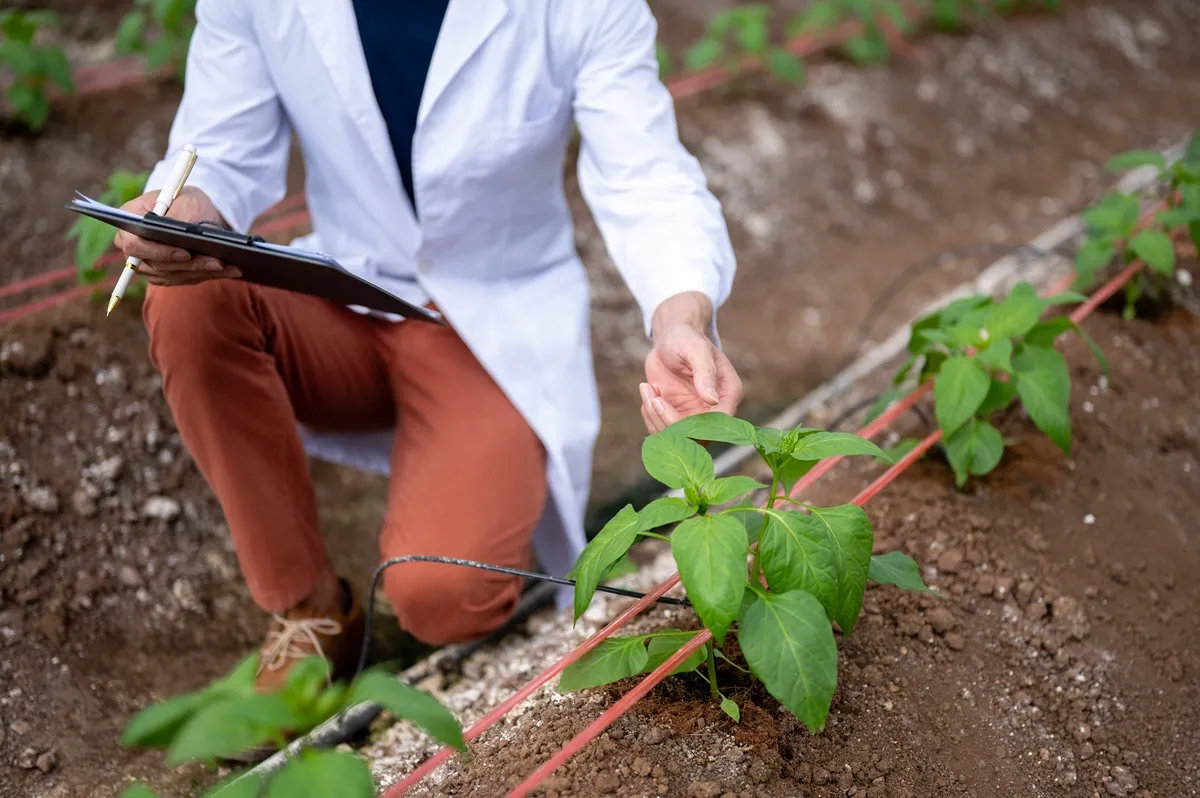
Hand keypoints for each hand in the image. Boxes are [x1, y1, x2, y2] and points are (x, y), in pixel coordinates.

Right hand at [112, 186, 241, 285]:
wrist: (193, 211)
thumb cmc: (185, 200)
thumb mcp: (185, 201)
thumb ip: (179, 218)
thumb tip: (184, 236)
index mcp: (129, 223)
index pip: (134, 245)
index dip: (158, 252)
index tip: (184, 253)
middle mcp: (135, 248)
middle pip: (158, 265)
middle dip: (191, 264)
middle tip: (217, 262)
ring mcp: (149, 264)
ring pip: (175, 275)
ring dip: (204, 271)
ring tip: (229, 266)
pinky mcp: (167, 275)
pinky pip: (187, 279)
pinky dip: (209, 275)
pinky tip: (230, 271)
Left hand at [640, 292, 743, 433]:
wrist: (670, 340)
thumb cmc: (686, 339)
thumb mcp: (695, 349)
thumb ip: (705, 372)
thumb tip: (711, 399)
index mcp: (728, 394)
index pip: (718, 423)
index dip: (691, 424)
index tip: (663, 404)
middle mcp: (715, 410)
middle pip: (695, 437)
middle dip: (667, 421)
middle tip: (653, 397)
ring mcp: (695, 416)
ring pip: (676, 437)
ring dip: (654, 416)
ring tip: (647, 388)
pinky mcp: (677, 417)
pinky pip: (662, 429)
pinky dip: (649, 413)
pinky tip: (647, 390)